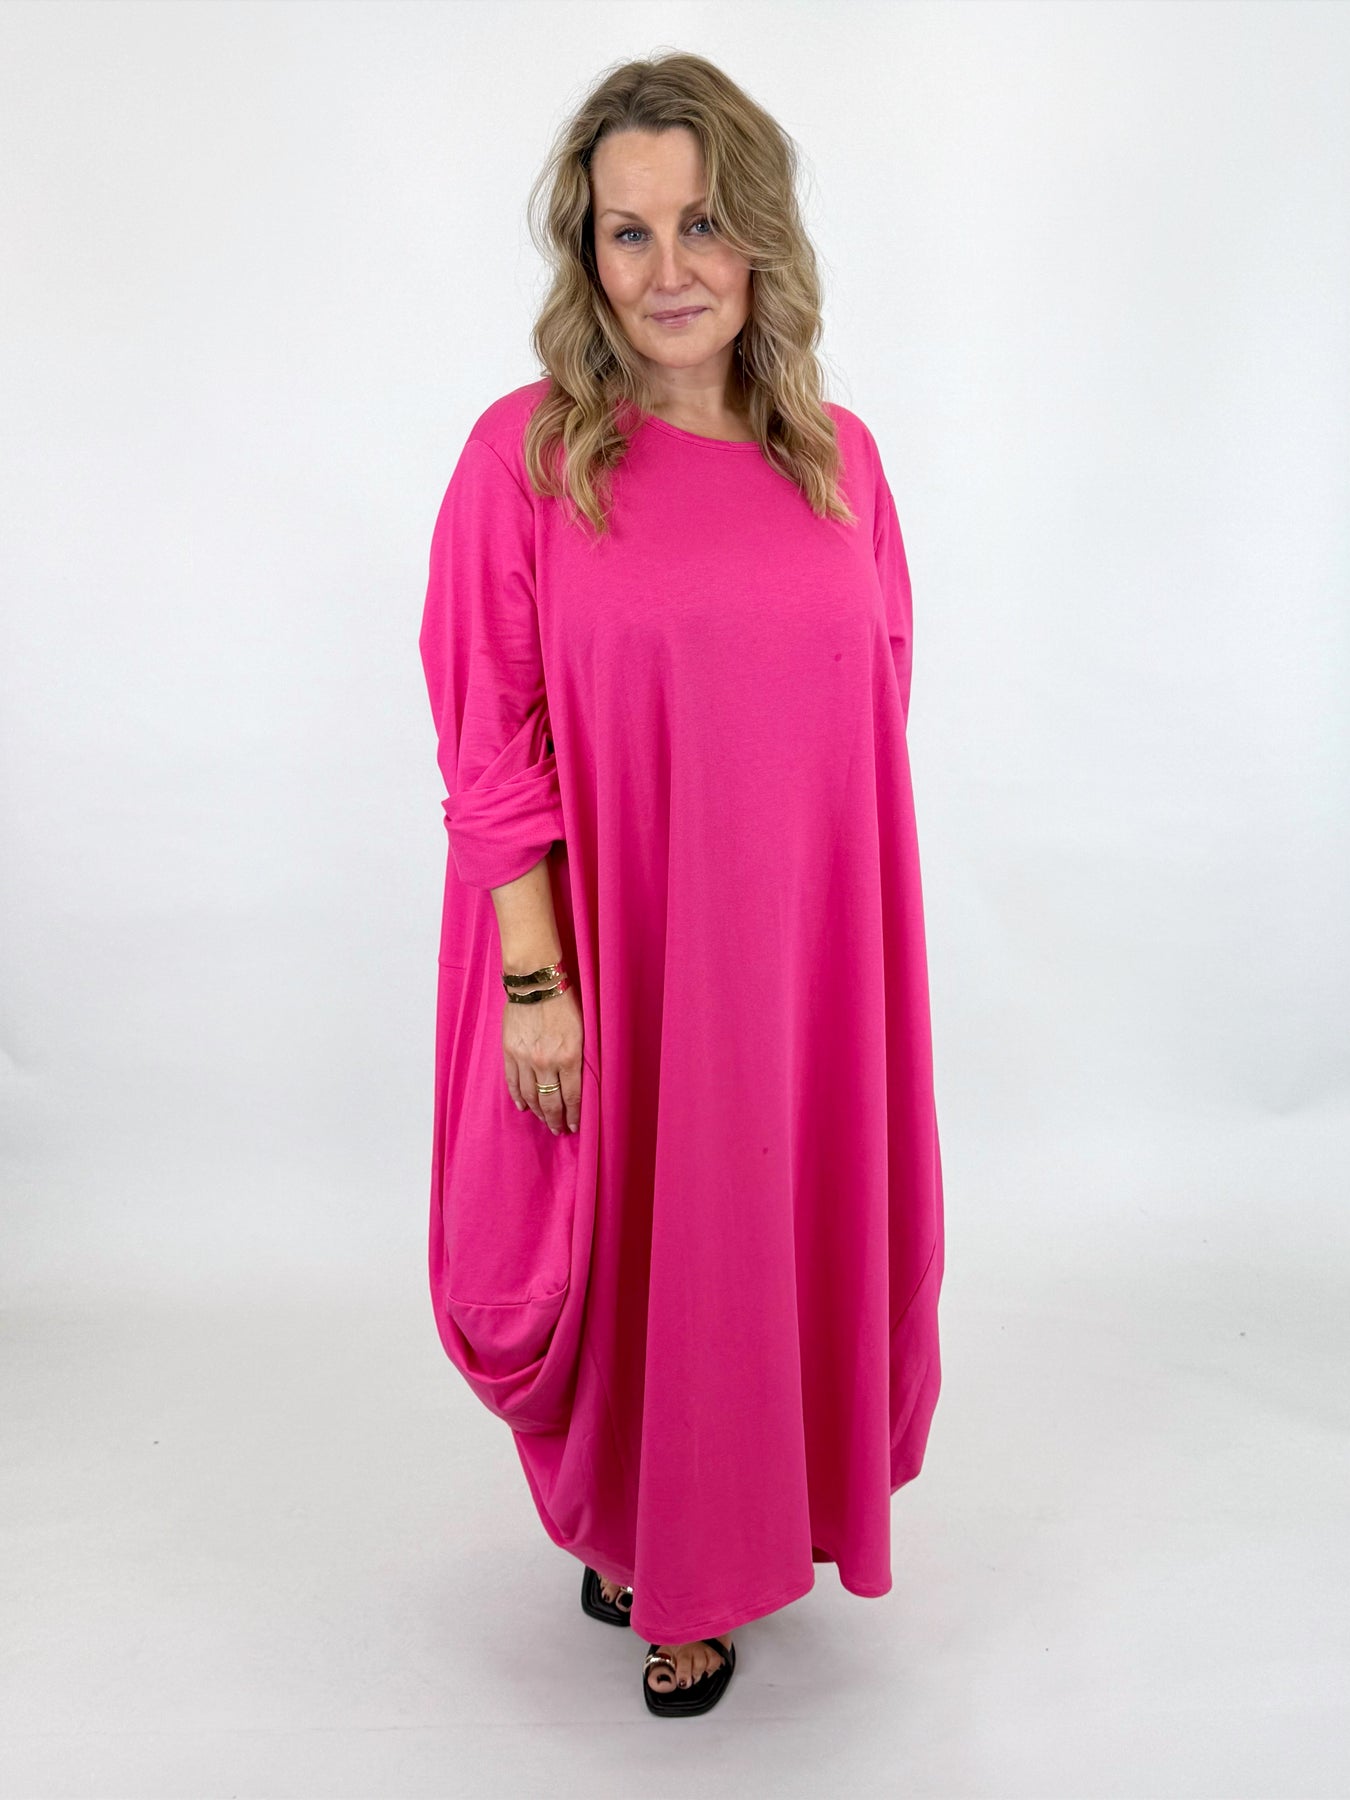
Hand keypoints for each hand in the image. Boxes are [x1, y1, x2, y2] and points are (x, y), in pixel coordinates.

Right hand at [501, 979, 582, 1134]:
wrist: (536, 983)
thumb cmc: (564, 1002)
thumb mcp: (583, 1030)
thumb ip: (580, 1057)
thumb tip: (578, 1081)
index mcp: (569, 1057)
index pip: (572, 1097)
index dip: (573, 1115)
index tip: (574, 1126)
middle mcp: (546, 1062)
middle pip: (550, 1101)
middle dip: (555, 1119)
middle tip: (558, 1130)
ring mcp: (525, 1059)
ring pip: (531, 1095)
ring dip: (538, 1112)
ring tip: (544, 1120)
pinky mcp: (510, 1052)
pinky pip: (513, 1082)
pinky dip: (518, 1097)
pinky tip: (524, 1106)